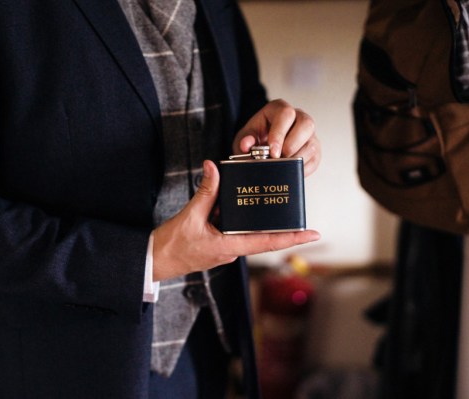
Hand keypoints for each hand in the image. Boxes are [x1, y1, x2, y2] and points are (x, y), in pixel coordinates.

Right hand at [151, 160, 320, 280]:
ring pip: (249, 233)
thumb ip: (205, 192)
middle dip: (281, 227)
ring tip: (267, 203)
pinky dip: (239, 219)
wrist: (155, 262)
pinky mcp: (218, 245)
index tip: (313, 234)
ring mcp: (225, 249)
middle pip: (263, 238)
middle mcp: (232, 251)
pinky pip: (234, 231)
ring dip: (258, 221)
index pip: (268, 242)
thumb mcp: (190, 216)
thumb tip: (214, 168)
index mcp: (229, 247)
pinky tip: (235, 205)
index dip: (293, 238)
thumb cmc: (172, 245)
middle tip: (297, 212)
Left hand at [232, 99, 320, 176]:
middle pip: (306, 124)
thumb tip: (246, 145)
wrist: (261, 149)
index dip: (279, 133)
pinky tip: (287, 171)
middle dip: (292, 145)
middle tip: (278, 158)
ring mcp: (309, 134)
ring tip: (280, 166)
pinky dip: (300, 169)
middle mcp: (298, 118)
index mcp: (279, 109)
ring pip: (312, 144)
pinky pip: (313, 160)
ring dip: (295, 159)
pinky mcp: (314, 150)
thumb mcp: (245, 137)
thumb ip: (244, 140)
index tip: (272, 151)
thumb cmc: (255, 139)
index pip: (285, 114)